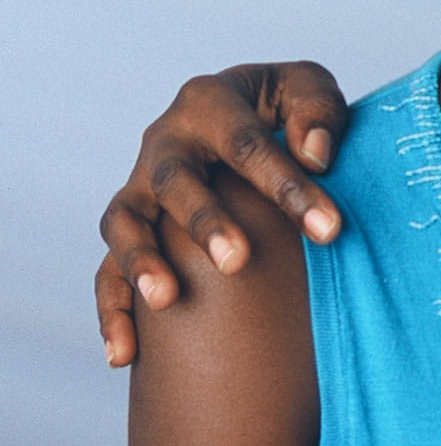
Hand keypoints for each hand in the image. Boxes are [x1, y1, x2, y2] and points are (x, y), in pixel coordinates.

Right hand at [97, 62, 349, 366]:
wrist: (251, 119)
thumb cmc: (289, 109)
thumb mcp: (308, 90)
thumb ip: (317, 111)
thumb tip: (316, 155)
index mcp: (209, 101)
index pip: (247, 143)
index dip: (289, 185)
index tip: (330, 229)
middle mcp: (165, 141)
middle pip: (176, 181)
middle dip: (206, 222)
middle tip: (239, 262)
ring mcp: (140, 186)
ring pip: (126, 222)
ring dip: (141, 261)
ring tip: (166, 301)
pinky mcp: (131, 228)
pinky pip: (105, 271)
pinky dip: (112, 311)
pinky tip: (125, 355)